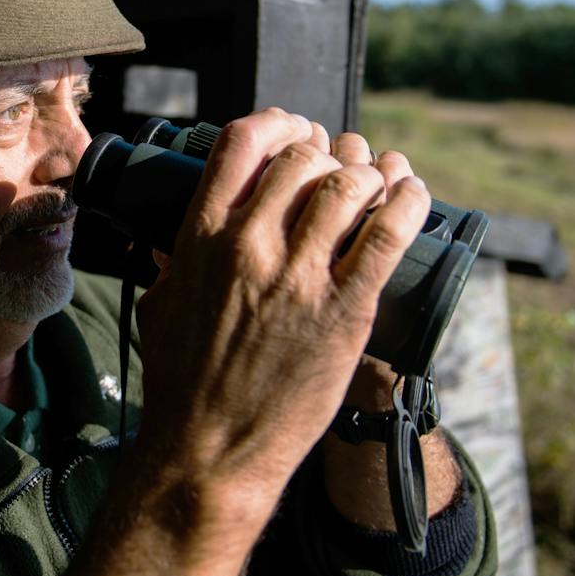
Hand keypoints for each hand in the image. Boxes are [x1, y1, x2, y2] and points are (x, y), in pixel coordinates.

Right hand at [133, 109, 430, 531]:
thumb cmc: (180, 384)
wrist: (209, 452)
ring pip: (349, 186)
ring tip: (377, 184)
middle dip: (328, 152)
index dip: (279, 122)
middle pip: (303, 157)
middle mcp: (248, 246)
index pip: (242, 143)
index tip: (297, 130)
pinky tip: (413, 197)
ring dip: (370, 175)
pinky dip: (408, 204)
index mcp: (200, 238)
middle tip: (341, 165)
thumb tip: (173, 238)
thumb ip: (174, 261)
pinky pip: (387, 236)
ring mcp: (298, 278)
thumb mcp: (161, 306)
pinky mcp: (344, 311)